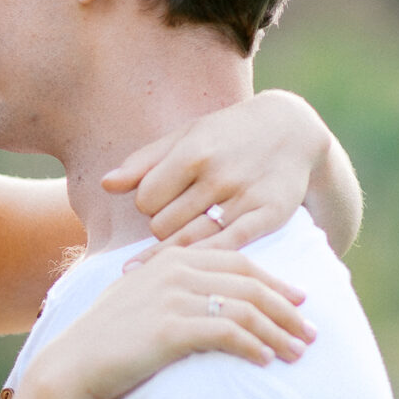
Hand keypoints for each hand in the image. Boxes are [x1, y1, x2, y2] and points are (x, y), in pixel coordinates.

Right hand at [29, 236, 312, 398]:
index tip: (300, 301)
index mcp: (173, 258)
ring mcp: (174, 297)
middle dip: (287, 309)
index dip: (275, 282)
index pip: (240, 262)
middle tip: (312, 332)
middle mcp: (176, 270)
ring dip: (279, 332)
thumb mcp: (139, 302)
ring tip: (299, 353)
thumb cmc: (105, 342)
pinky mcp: (171, 328)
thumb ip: (172, 290)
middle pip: (250, 283)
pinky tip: (268, 361)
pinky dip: (253, 346)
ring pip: (245, 309)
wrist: (72, 367)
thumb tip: (207, 303)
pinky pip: (227, 333)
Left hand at [100, 92, 330, 250]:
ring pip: (189, 242)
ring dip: (181, 245)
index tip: (161, 202)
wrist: (292, 131)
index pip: (145, 199)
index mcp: (192, 151)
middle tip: (179, 218)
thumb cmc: (227, 135)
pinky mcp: (266, 217)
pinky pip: (225, 249)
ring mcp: (243, 197)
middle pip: (163, 225)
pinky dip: (205, 259)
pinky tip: (193, 267)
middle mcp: (216, 175)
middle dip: (164, 226)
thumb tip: (106, 185)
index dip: (148, 204)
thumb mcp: (186, 136)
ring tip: (185, 237)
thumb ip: (144, 162)